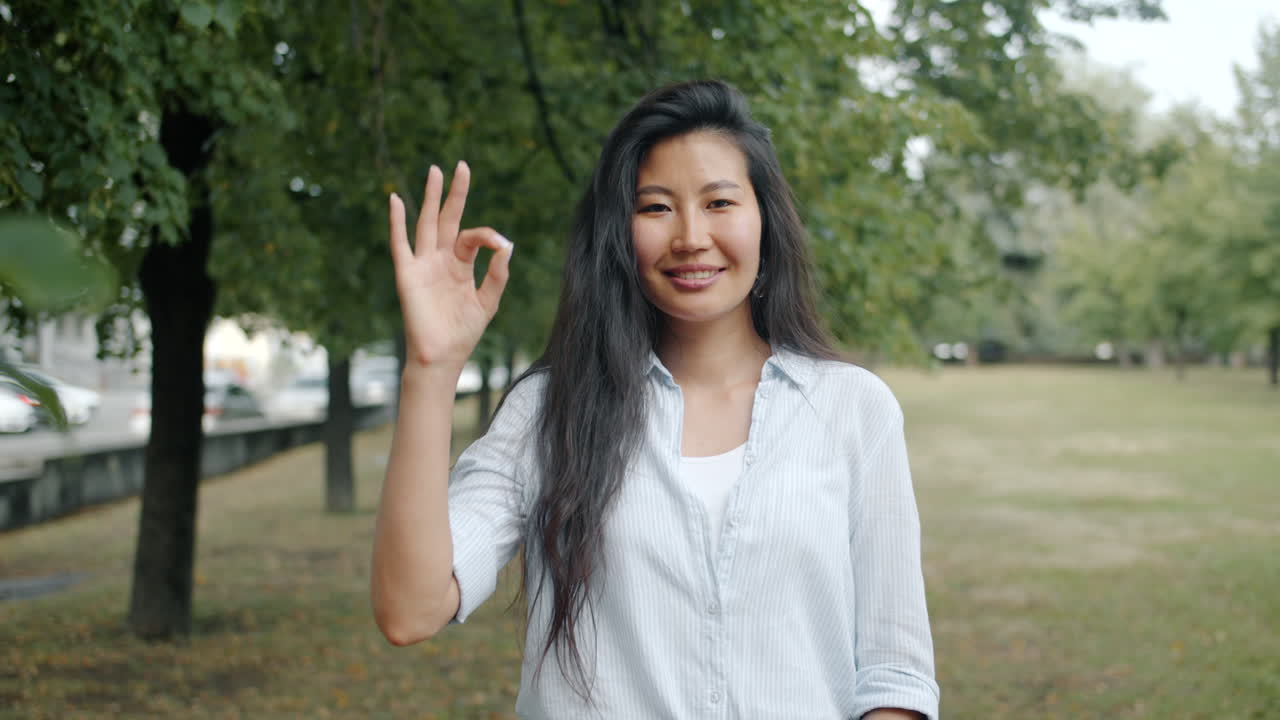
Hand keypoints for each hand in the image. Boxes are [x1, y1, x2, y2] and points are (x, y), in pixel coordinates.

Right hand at [389, 161, 512, 372]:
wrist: (442, 357)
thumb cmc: (463, 332)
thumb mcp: (488, 302)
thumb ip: (497, 274)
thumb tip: (507, 245)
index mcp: (460, 265)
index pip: (472, 237)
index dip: (488, 235)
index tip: (502, 244)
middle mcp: (440, 260)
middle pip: (447, 218)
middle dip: (454, 193)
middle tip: (461, 165)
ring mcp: (423, 264)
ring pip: (426, 223)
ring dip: (429, 198)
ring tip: (435, 170)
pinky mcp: (407, 274)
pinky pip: (400, 243)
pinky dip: (397, 222)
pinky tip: (395, 200)